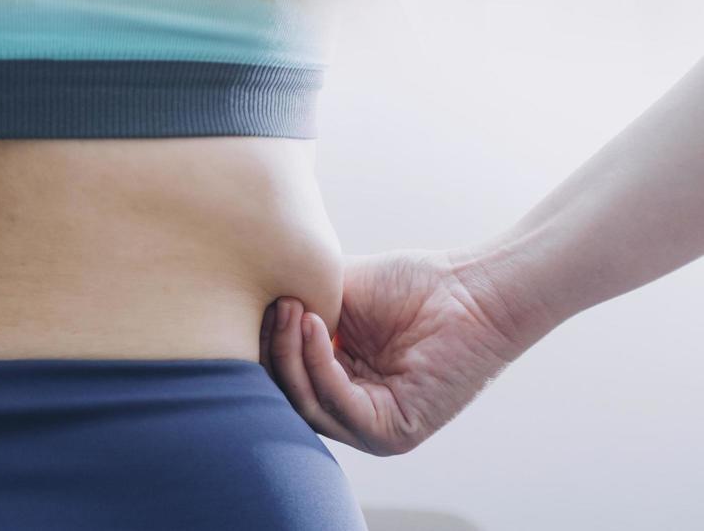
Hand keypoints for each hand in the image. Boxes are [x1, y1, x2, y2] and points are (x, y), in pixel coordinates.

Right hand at [260, 249, 538, 455]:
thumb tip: (246, 305)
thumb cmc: (413, 283)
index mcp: (336, 376)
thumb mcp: (336, 291)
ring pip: (306, 403)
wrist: (471, 288)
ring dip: (291, 354)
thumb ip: (295, 303)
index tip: (257, 298)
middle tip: (275, 304)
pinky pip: (338, 406)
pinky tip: (315, 325)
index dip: (263, 341)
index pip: (281, 373)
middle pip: (286, 392)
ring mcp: (369, 424)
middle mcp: (350, 406)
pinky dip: (319, 365)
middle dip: (272, 348)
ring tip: (293, 309)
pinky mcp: (391, 433)